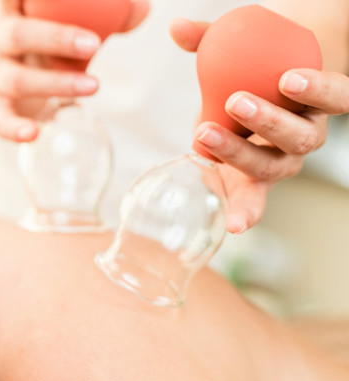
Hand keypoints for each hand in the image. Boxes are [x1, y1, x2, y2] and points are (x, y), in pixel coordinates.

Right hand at [0, 0, 148, 141]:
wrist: (0, 76)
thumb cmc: (40, 41)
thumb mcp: (61, 22)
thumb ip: (101, 14)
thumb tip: (141, 10)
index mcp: (12, 9)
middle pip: (17, 35)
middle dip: (56, 39)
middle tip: (94, 45)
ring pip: (16, 80)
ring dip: (55, 84)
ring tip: (93, 86)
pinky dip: (13, 128)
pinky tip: (33, 133)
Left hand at [170, 18, 348, 233]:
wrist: (255, 99)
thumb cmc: (257, 67)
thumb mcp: (242, 50)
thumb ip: (211, 39)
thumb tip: (176, 26)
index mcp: (319, 100)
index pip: (336, 95)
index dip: (318, 88)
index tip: (289, 78)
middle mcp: (307, 134)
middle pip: (300, 136)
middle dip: (269, 121)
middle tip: (236, 101)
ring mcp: (284, 161)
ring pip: (272, 165)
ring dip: (239, 153)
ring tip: (202, 134)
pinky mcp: (257, 181)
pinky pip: (255, 199)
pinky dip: (245, 212)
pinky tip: (233, 225)